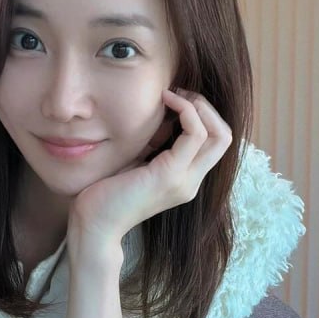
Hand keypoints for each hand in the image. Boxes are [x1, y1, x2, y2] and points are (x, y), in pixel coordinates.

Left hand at [68, 87, 233, 247]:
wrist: (94, 224)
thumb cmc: (106, 191)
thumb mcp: (138, 159)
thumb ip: (156, 142)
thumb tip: (166, 114)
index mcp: (185, 179)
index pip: (216, 142)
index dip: (203, 114)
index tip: (175, 99)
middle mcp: (191, 182)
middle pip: (225, 137)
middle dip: (206, 107)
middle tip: (178, 93)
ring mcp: (184, 180)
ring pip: (218, 134)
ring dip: (198, 105)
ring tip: (172, 95)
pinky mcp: (170, 175)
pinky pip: (195, 134)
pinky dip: (186, 111)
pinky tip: (165, 100)